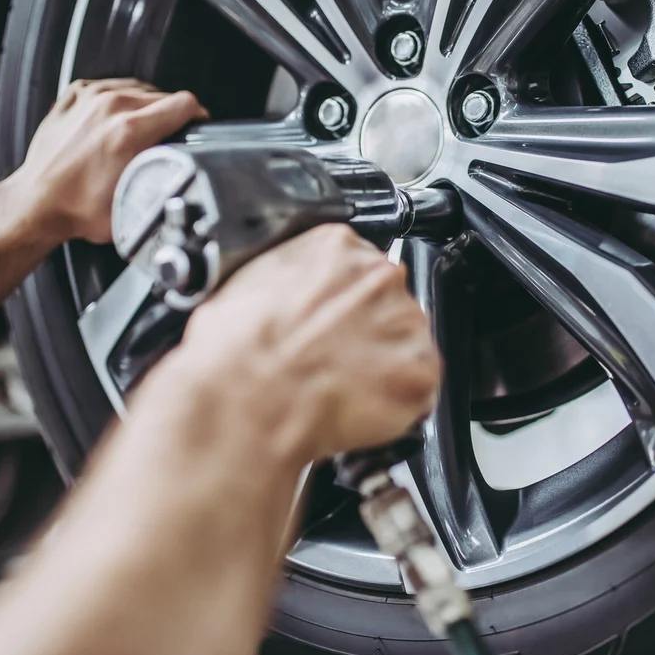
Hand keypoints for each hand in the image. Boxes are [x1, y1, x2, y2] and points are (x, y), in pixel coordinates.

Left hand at [14, 78, 207, 243]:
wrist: (38, 204)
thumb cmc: (78, 208)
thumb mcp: (137, 206)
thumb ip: (168, 191)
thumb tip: (189, 190)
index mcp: (129, 131)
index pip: (183, 104)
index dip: (198, 115)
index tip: (199, 124)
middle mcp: (110, 107)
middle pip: (163, 96)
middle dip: (173, 115)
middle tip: (171, 137)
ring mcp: (90, 98)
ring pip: (139, 88)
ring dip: (148, 107)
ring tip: (147, 129)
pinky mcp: (75, 96)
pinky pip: (112, 86)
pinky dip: (122, 100)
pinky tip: (122, 119)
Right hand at [179, 225, 440, 461]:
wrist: (245, 401)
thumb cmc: (234, 352)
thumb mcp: (248, 284)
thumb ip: (293, 280)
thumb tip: (292, 296)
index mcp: (338, 246)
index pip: (361, 265)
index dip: (346, 301)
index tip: (333, 322)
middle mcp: (380, 276)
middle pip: (389, 302)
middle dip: (367, 331)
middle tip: (334, 359)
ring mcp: (406, 322)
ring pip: (409, 344)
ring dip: (385, 365)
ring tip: (340, 387)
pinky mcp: (420, 370)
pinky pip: (420, 387)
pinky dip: (398, 403)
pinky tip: (357, 407)